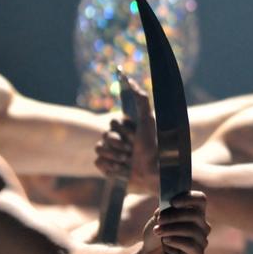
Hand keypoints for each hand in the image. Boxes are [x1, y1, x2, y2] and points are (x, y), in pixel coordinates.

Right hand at [94, 77, 158, 191]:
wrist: (154, 174)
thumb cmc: (154, 147)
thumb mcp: (149, 121)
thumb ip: (141, 99)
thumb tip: (129, 79)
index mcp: (128, 128)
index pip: (113, 123)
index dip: (124, 131)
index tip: (135, 137)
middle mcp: (120, 139)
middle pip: (104, 136)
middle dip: (119, 144)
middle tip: (132, 150)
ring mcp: (113, 153)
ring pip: (99, 149)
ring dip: (115, 156)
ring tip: (128, 161)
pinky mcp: (108, 167)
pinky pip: (97, 162)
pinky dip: (109, 167)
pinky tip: (121, 169)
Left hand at [139, 191, 209, 253]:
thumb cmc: (156, 237)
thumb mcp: (157, 221)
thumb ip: (163, 211)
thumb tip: (166, 206)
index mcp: (195, 213)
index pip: (200, 200)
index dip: (189, 198)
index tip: (172, 202)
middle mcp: (202, 226)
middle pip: (196, 214)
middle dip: (175, 216)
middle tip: (159, 219)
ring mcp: (202, 240)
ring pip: (192, 230)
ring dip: (171, 229)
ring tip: (158, 231)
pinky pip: (191, 245)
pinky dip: (176, 241)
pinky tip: (165, 242)